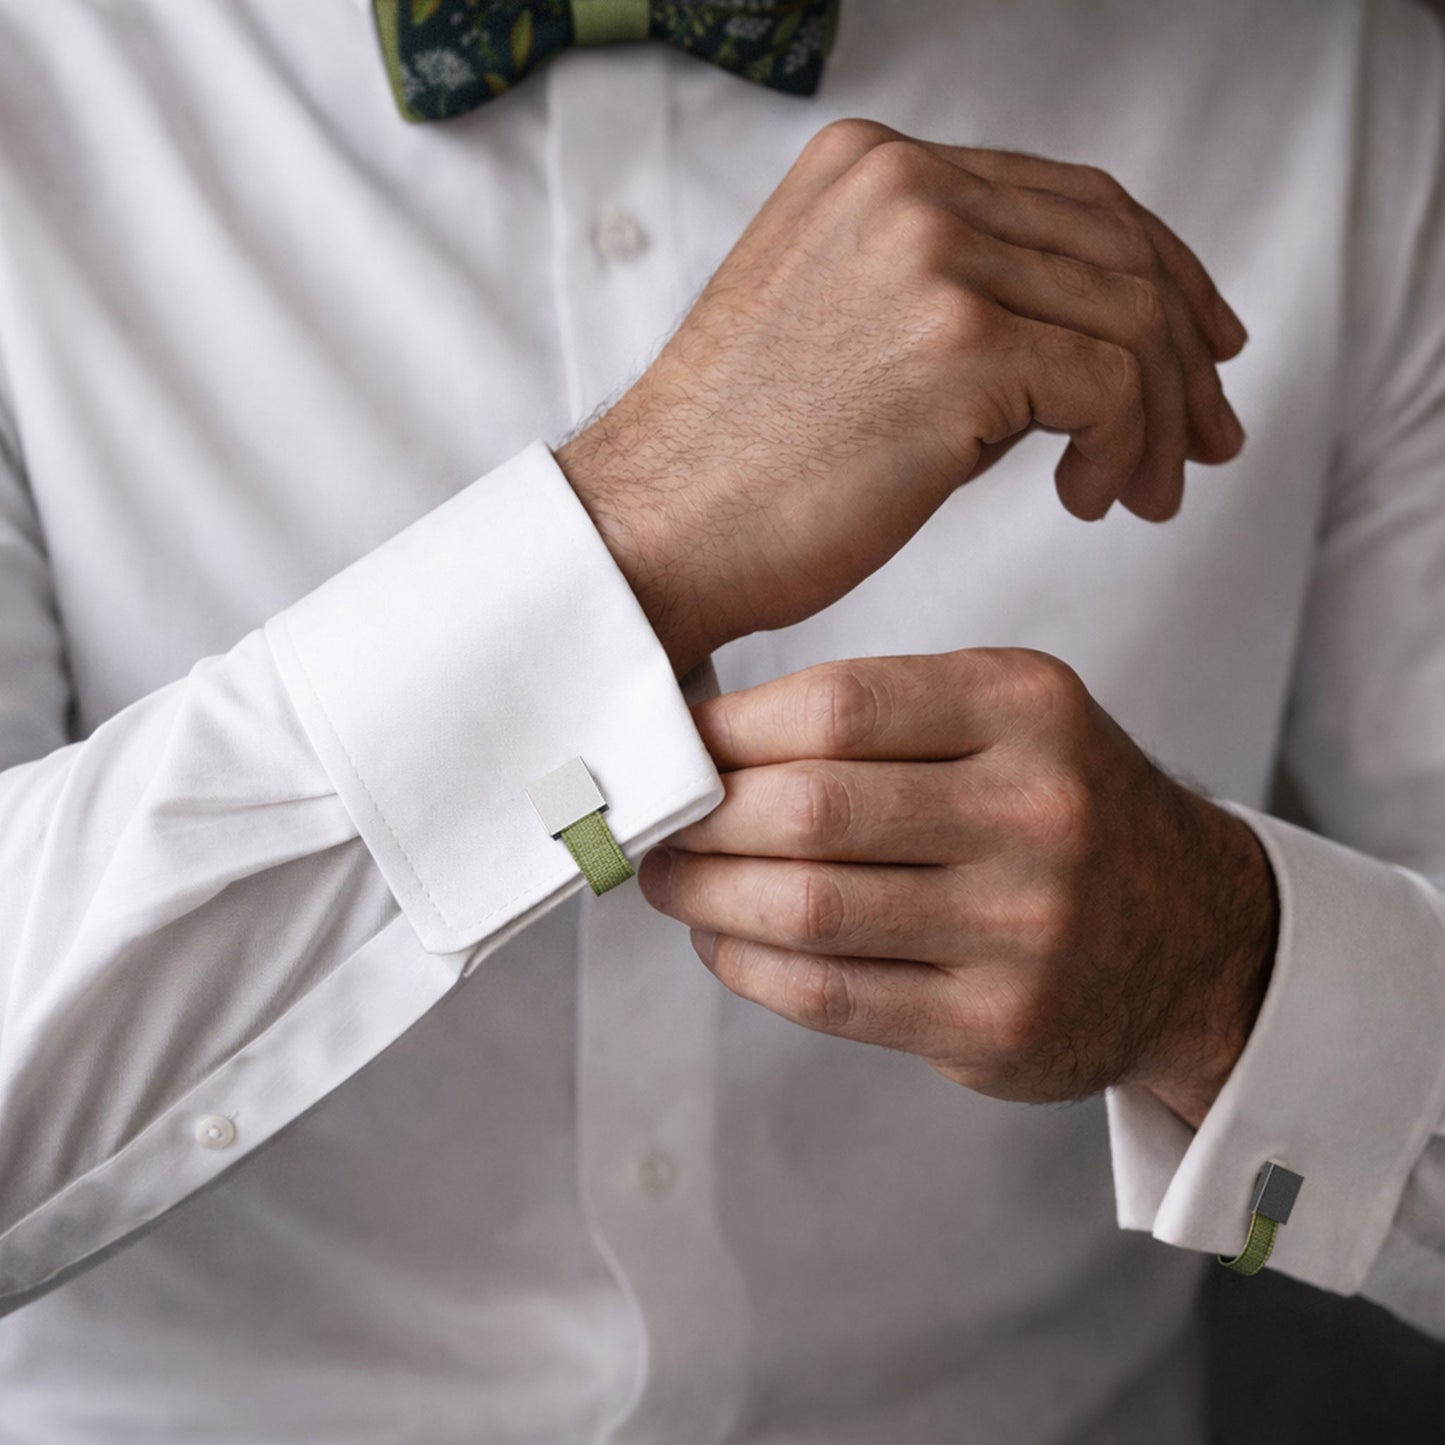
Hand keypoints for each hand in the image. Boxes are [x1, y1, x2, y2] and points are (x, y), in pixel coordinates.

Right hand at [556, 120, 1247, 674]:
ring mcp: (929, 254)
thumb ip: (946, 296)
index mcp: (873, 168)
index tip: (1200, 349)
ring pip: (1130, 315)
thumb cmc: (738, 467)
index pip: (1069, 198)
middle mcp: (906, 184)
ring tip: (1145, 491)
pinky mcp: (956, 344)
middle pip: (1118, 246)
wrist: (654, 534)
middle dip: (1186, 350)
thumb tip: (1080, 340)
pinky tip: (1095, 498)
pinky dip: (1129, 446)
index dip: (1159, 274)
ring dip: (1162, 415)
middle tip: (1206, 438)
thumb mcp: (839, 332)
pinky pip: (1113, 383)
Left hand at [637, 652, 1277, 1125]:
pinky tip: (722, 940)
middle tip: (657, 818)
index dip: (729, 729)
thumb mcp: (1007, 716)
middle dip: (703, 817)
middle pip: (810, 810)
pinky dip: (749, 967)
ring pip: (808, 910)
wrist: (1190, 935)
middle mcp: (1037, 814)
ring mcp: (1024, 930)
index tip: (675, 742)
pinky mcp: (997, 1025)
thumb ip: (879, 715)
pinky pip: (832, 997)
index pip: (838, 707)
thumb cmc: (1057, 805)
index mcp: (1027, 709)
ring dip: (706, 895)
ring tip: (670, 878)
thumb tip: (706, 739)